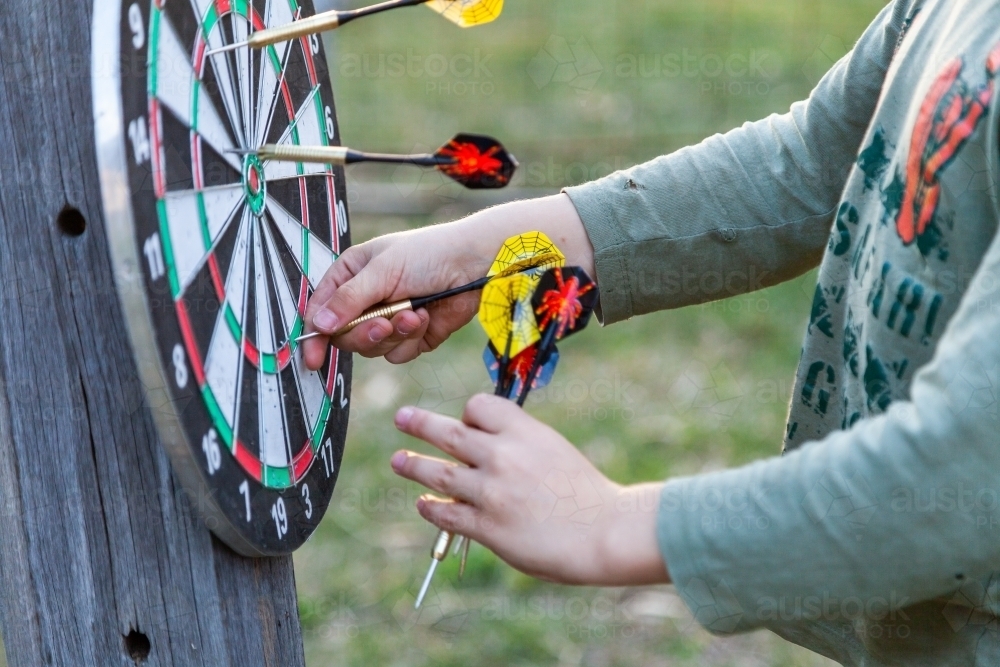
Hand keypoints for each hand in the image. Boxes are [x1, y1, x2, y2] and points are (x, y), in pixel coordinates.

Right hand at [302, 194, 596, 368]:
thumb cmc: (430, 253)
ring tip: (413, 314)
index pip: (321, 310)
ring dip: (393, 334)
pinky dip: (412, 340)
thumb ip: (350, 299)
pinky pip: (399, 353)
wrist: (475, 265)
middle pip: (346, 336)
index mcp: (352, 276)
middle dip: (365, 333)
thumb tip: (318, 323)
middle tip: (383, 323)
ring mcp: (390, 319)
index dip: (315, 335)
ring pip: (372, 349)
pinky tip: (426, 318)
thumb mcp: (383, 270)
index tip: (312, 359)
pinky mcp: (412, 336)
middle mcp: (367, 299)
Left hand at [390, 394, 669, 585]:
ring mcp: (491, 492)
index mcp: (524, 432)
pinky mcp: (488, 527)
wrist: (605, 531)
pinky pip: (447, 514)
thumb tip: (481, 450)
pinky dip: (431, 508)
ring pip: (439, 474)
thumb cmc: (585, 492)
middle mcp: (503, 456)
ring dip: (413, 465)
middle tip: (401, 417)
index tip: (467, 423)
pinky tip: (423, 504)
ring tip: (398, 461)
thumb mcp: (554, 450)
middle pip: (449, 433)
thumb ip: (520, 446)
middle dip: (420, 424)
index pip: (479, 406)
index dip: (469, 413)